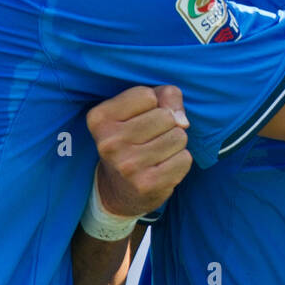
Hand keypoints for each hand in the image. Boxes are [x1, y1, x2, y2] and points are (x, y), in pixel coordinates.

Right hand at [87, 84, 191, 217]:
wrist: (120, 188)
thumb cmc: (134, 136)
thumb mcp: (141, 107)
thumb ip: (166, 96)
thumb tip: (182, 122)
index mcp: (99, 119)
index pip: (147, 96)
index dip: (152, 103)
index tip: (139, 118)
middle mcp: (109, 143)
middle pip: (166, 116)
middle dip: (167, 124)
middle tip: (151, 137)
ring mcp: (127, 166)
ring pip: (179, 136)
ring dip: (175, 142)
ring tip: (157, 151)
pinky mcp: (147, 185)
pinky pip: (184, 159)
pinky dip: (180, 160)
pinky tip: (163, 166)